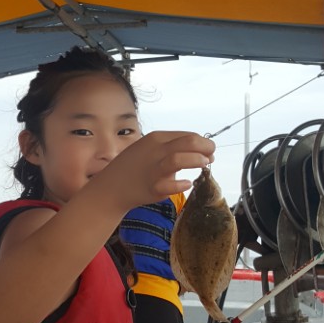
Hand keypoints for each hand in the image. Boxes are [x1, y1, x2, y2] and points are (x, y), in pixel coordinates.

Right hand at [95, 131, 214, 212]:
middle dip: (206, 147)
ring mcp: (153, 169)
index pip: (187, 135)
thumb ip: (172, 148)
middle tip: (211, 156)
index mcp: (156, 138)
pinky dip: (181, 184)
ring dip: (196, 160)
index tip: (209, 151)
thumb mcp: (150, 149)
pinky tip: (187, 183)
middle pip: (188, 142)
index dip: (203, 142)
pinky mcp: (152, 187)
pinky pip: (170, 184)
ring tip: (204, 164)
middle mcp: (155, 150)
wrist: (111, 187)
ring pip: (178, 158)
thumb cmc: (134, 167)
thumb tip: (200, 151)